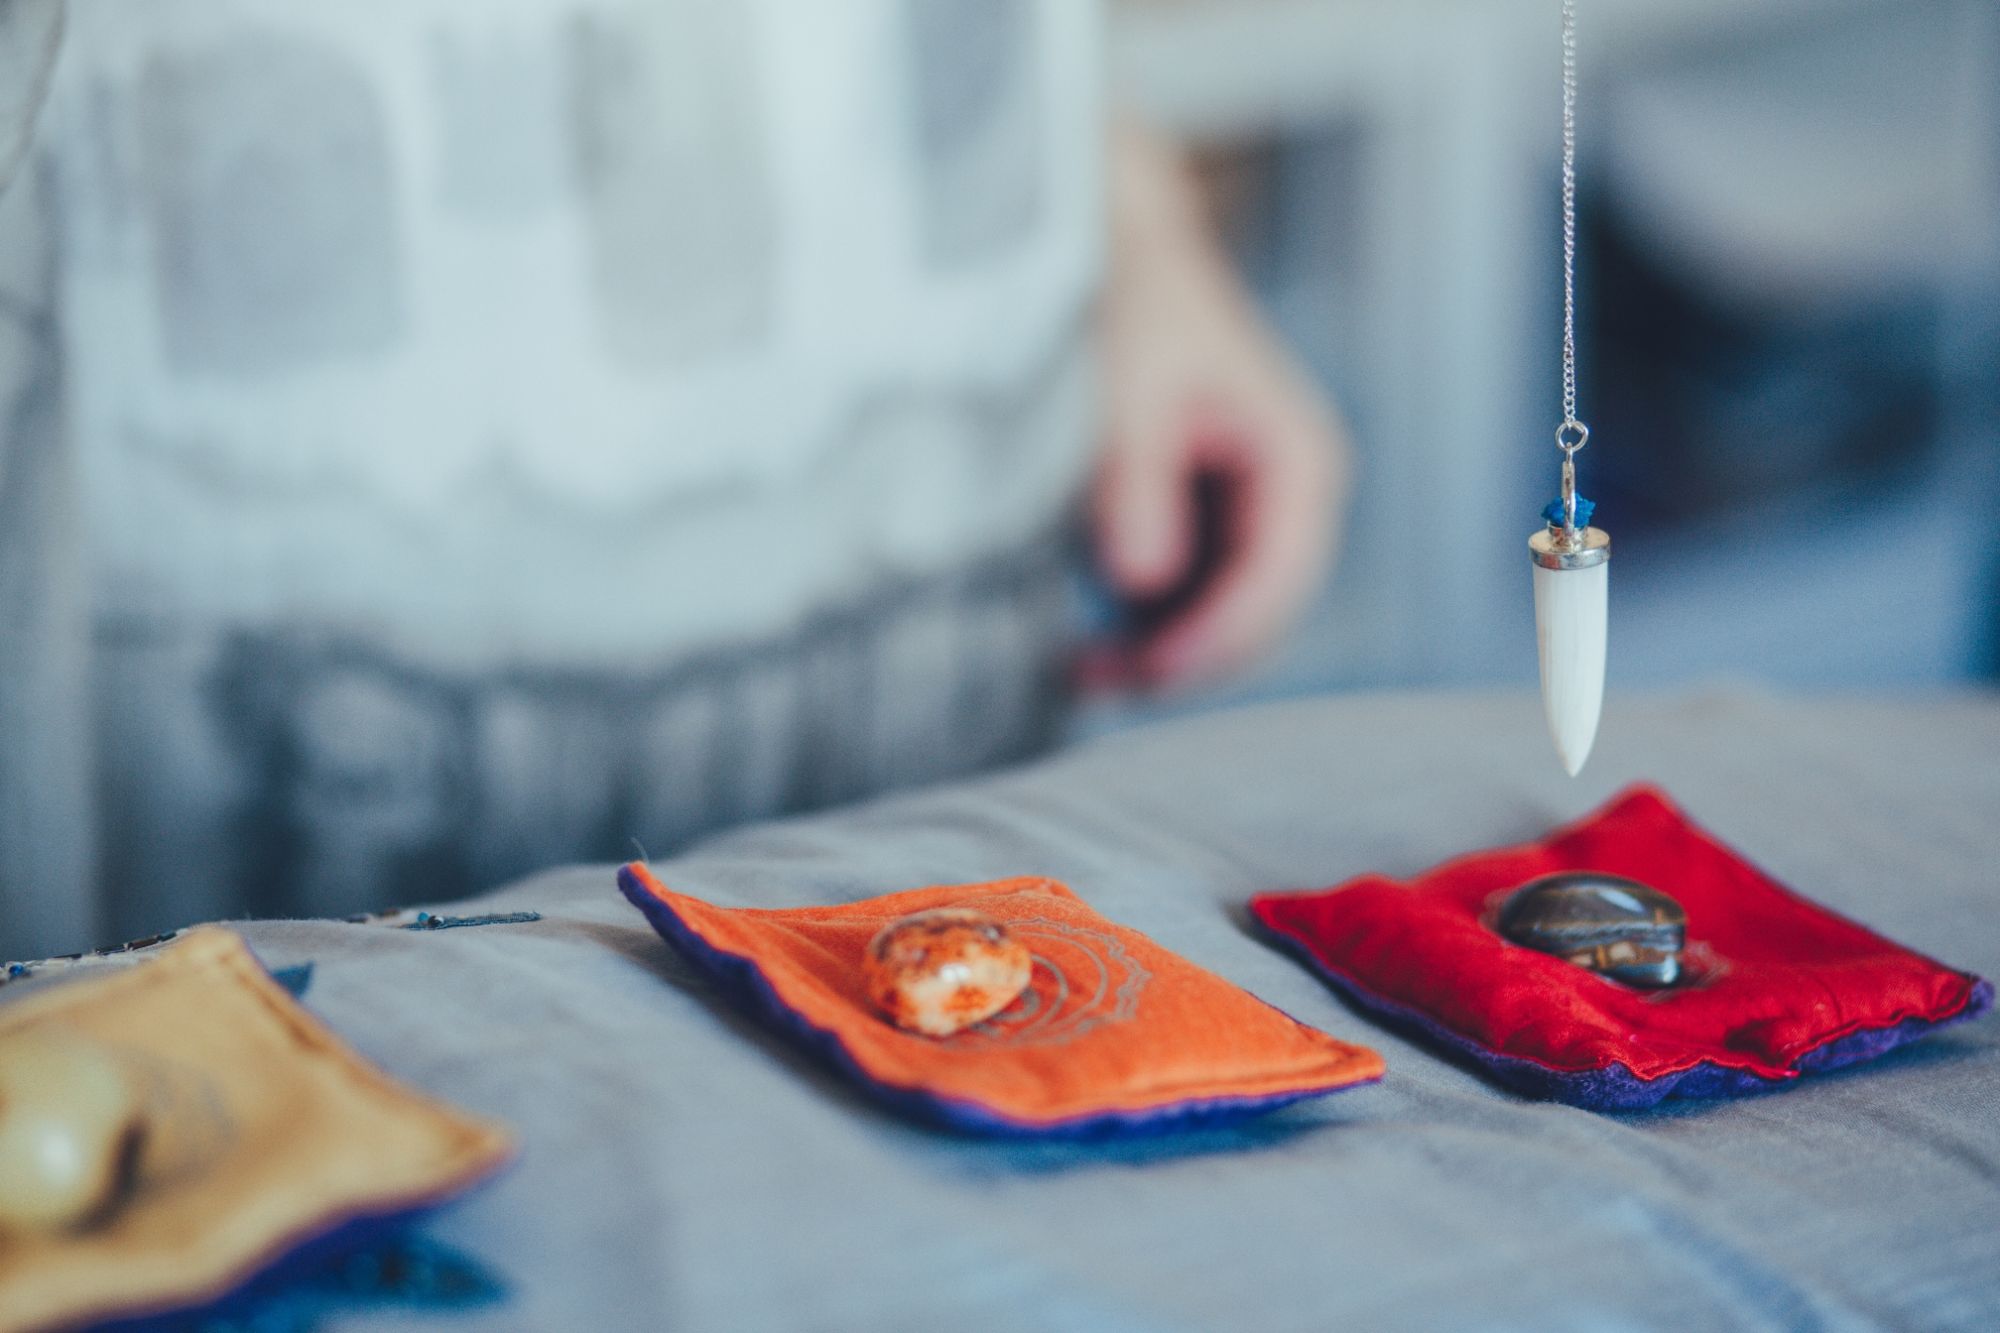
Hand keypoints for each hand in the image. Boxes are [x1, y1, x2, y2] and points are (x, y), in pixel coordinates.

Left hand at [1087, 120, 1350, 692]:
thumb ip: (1136, 484)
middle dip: (1181, 660)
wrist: (1115, 261)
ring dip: (1157, 654)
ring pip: (1222, 621)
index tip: (1150, 672)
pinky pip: (1190, 603)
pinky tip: (1083, 642)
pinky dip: (1143, 628)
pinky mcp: (1208, 529)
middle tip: (1091, 683)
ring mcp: (1252, 518)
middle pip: (1257, 619)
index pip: (1280, 579)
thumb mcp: (1129, 393)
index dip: (1218, 638)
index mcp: (1299, 461)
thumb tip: (1140, 582)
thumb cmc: (1134, 310)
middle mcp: (1290, 498)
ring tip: (1075, 671)